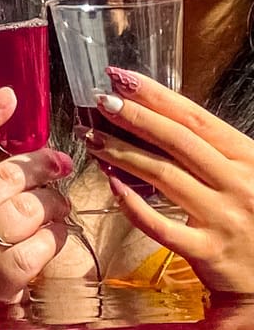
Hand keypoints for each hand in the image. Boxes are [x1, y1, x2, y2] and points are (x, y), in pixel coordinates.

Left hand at [85, 68, 253, 293]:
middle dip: (133, 116)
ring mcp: (224, 218)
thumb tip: (153, 117)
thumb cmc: (252, 217)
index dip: (156, 96)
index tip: (121, 77)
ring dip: (122, 152)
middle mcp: (239, 184)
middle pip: (177, 141)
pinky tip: (111, 186)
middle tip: (99, 101)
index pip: (197, 119)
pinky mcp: (209, 251)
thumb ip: (209, 151)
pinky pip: (161, 226)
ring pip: (164, 176)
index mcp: (249, 159)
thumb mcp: (243, 175)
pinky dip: (133, 205)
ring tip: (91, 137)